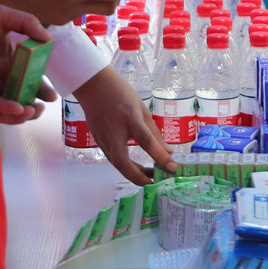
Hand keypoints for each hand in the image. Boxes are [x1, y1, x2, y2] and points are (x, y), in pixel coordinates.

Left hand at [0, 4, 56, 123]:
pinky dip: (5, 108)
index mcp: (8, 61)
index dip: (40, 90)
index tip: (51, 97)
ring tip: (30, 110)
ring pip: (6, 108)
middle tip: (40, 108)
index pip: (28, 81)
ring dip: (20, 114)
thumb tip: (48, 40)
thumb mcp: (3, 16)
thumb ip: (28, 23)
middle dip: (32, 108)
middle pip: (18, 99)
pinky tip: (16, 107)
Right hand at [72, 66, 175, 185]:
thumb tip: (168, 152)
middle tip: (155, 182)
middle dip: (139, 177)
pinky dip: (125, 165)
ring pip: (117, 164)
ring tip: (150, 174)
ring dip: (133, 173)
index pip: (146, 141)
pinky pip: (112, 158)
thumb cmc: (121, 94)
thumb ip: (155, 133)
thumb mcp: (142, 109)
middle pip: (123, 162)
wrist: (94, 86)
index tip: (173, 168)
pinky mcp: (98, 141)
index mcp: (129, 118)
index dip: (160, 156)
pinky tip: (135, 166)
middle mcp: (114, 131)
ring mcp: (103, 138)